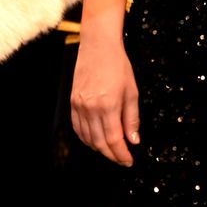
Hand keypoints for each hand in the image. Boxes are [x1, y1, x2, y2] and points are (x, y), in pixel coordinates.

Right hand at [70, 30, 140, 166]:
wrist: (98, 46)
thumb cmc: (117, 65)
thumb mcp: (131, 91)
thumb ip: (132, 118)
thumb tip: (134, 140)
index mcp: (108, 105)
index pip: (114, 140)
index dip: (121, 154)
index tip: (128, 161)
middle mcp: (91, 108)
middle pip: (100, 143)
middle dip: (112, 155)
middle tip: (122, 159)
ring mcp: (79, 105)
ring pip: (87, 138)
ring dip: (99, 149)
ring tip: (111, 151)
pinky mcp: (73, 102)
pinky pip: (78, 128)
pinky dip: (86, 138)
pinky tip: (95, 140)